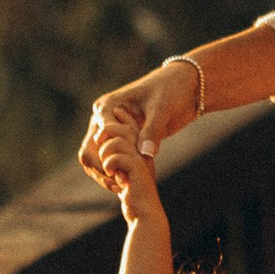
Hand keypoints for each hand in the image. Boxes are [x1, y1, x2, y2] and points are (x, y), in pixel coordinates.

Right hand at [82, 56, 202, 189]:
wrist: (185, 86)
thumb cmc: (173, 91)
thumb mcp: (162, 110)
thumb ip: (152, 132)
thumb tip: (144, 154)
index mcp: (108, 106)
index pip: (96, 139)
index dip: (105, 160)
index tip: (121, 177)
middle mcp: (104, 117)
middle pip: (89, 150)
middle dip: (102, 170)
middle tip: (120, 186)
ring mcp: (111, 128)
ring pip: (96, 156)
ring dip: (106, 173)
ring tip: (123, 187)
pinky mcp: (121, 136)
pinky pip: (110, 156)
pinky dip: (116, 169)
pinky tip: (128, 181)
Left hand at [95, 112, 166, 223]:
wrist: (145, 213)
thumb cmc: (134, 196)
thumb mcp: (124, 175)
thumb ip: (118, 161)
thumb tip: (100, 150)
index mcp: (142, 150)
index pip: (133, 126)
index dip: (123, 118)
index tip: (115, 112)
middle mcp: (144, 152)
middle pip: (124, 129)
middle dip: (107, 132)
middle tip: (97, 140)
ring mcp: (141, 160)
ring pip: (118, 141)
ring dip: (106, 152)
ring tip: (107, 166)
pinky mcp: (137, 169)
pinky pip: (116, 157)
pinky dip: (109, 164)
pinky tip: (111, 174)